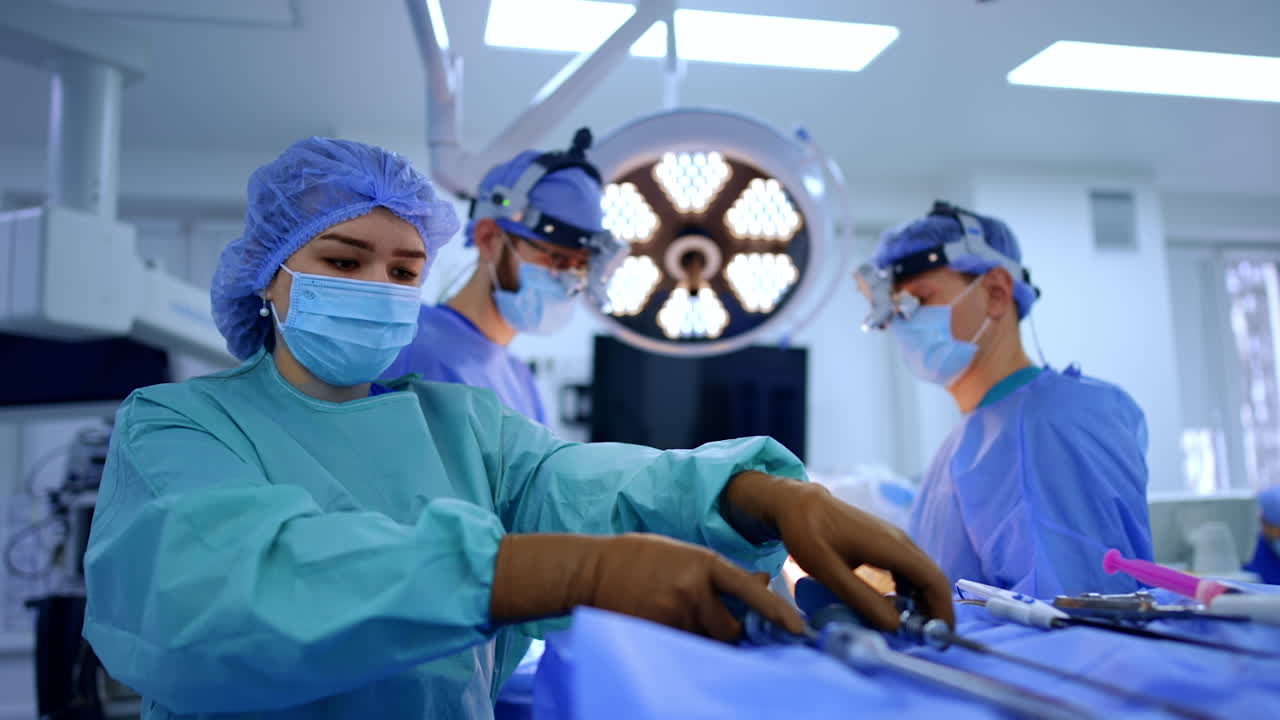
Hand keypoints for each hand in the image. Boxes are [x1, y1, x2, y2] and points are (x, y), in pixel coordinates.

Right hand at [489, 532, 805, 642]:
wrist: (591, 568)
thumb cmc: (641, 558)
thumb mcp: (684, 554)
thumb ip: (722, 572)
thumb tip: (763, 581)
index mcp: (704, 563)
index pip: (751, 591)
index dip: (777, 612)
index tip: (799, 631)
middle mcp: (693, 589)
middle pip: (731, 629)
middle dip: (731, 634)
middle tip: (716, 627)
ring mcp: (673, 612)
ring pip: (706, 642)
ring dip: (704, 640)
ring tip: (681, 620)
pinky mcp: (655, 631)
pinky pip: (681, 648)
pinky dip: (682, 645)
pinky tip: (665, 625)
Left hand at [723, 472, 954, 630]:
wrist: (798, 504)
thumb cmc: (809, 534)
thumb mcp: (829, 572)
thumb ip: (862, 598)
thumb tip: (895, 625)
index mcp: (892, 546)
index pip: (933, 580)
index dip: (942, 610)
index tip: (940, 638)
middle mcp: (900, 541)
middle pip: (931, 578)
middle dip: (933, 610)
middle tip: (922, 640)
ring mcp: (894, 539)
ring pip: (920, 574)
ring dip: (920, 601)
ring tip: (907, 628)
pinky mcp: (885, 542)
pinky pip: (907, 569)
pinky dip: (908, 590)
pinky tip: (893, 606)